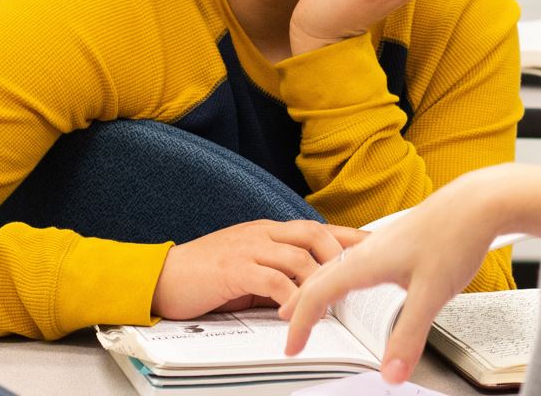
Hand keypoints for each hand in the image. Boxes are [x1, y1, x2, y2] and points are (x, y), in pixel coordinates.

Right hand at [151, 219, 364, 319]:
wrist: (165, 275)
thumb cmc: (208, 275)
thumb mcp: (250, 268)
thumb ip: (279, 272)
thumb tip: (313, 293)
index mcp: (268, 231)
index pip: (316, 227)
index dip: (347, 237)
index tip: (375, 247)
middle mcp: (262, 233)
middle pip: (314, 233)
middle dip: (341, 254)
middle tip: (361, 277)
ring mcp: (248, 247)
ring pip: (298, 256)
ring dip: (320, 281)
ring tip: (333, 302)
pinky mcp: (234, 268)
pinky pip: (271, 279)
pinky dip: (289, 296)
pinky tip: (296, 313)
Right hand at [279, 165, 540, 383]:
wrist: (474, 203)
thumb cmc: (452, 237)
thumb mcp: (431, 295)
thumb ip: (407, 337)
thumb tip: (390, 374)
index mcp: (364, 262)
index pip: (318, 294)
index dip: (301, 323)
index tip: (292, 346)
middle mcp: (365, 251)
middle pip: (319, 277)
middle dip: (300, 302)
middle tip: (286, 322)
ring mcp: (378, 244)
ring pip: (335, 267)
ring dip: (317, 286)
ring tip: (312, 301)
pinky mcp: (393, 242)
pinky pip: (351, 261)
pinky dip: (339, 276)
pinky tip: (354, 279)